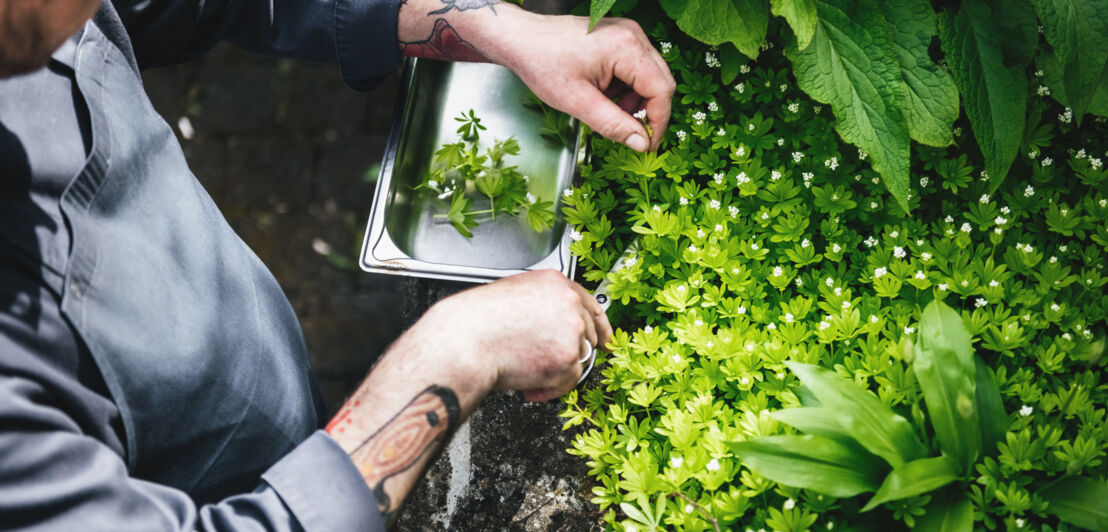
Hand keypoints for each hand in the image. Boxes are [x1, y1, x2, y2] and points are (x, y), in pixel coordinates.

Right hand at [424, 269, 611, 400]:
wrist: (465, 342)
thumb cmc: (478, 322)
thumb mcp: (514, 296)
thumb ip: (542, 305)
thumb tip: (553, 324)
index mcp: (555, 283)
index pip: (590, 303)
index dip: (600, 324)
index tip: (606, 338)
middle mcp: (568, 303)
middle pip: (588, 334)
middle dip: (570, 352)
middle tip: (549, 363)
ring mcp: (571, 330)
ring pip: (578, 359)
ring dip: (556, 371)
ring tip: (527, 372)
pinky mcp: (567, 358)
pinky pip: (568, 382)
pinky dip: (549, 389)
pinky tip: (528, 385)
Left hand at [490, 13, 675, 152]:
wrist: (520, 39)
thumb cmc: (543, 64)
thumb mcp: (578, 102)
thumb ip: (614, 125)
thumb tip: (641, 143)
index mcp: (626, 47)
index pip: (661, 90)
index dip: (659, 121)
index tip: (648, 145)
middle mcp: (633, 35)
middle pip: (660, 81)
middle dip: (648, 111)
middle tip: (630, 133)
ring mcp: (626, 33)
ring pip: (649, 76)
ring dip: (635, 101)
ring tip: (608, 112)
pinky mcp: (618, 37)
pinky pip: (636, 67)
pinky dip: (626, 88)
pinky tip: (604, 96)